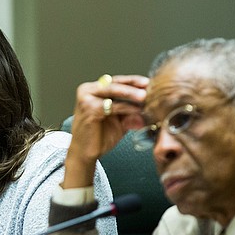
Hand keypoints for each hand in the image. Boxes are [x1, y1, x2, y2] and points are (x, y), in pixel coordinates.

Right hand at [63, 74, 148, 188]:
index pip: (116, 81)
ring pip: (113, 91)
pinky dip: (126, 107)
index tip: (148, 83)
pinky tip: (137, 110)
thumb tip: (149, 107)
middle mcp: (87, 90)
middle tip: (148, 87)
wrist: (85, 153)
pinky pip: (112, 105)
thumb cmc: (99, 137)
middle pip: (115, 83)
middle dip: (133, 85)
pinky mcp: (88, 108)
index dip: (133, 81)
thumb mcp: (120, 121)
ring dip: (131, 94)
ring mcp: (86, 98)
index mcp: (94, 90)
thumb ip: (131, 112)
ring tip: (144, 97)